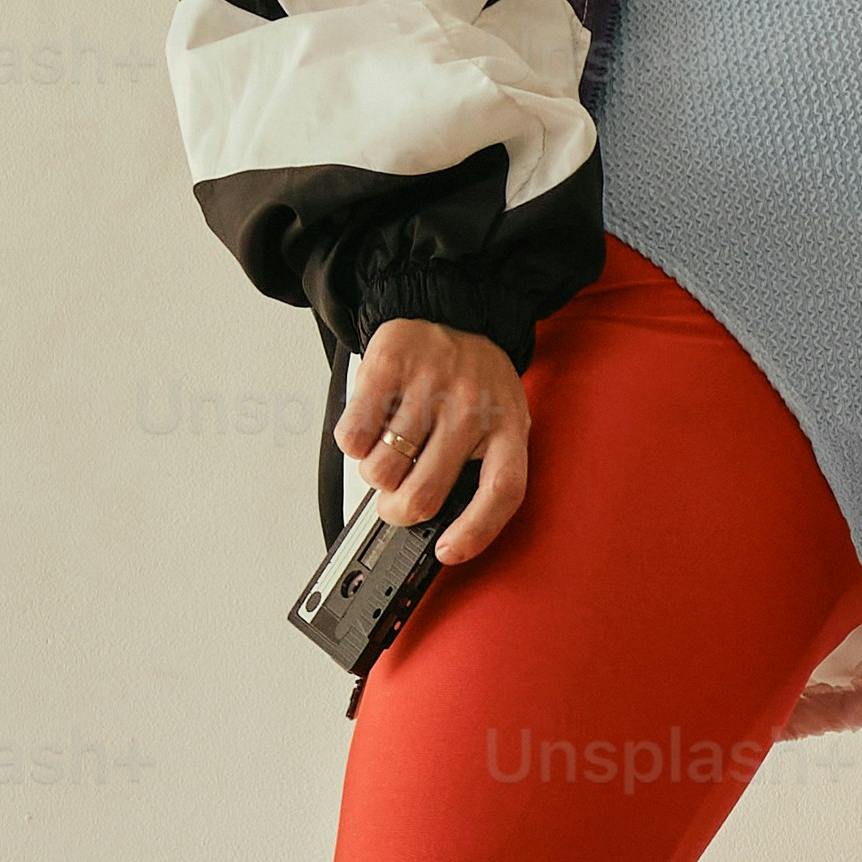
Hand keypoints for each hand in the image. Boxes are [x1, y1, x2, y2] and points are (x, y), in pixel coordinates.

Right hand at [335, 316, 532, 557]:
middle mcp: (473, 406)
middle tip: (394, 502)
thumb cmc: (474, 379)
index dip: (474, 532)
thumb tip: (440, 530)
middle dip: (398, 511)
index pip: (501, 492)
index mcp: (509, 427)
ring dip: (374, 473)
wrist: (452, 309)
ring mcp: (432, 384)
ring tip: (386, 451)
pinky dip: (352, 444)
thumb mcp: (499, 420)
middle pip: (424, 493)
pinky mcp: (390, 365)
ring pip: (381, 470)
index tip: (446, 553)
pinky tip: (368, 429)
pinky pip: (354, 435)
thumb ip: (482, 466)